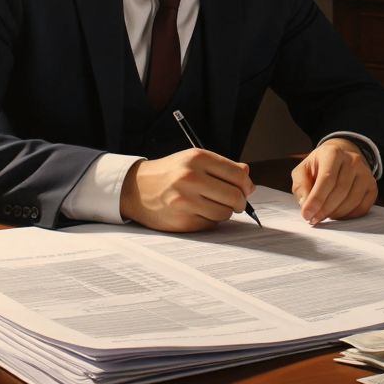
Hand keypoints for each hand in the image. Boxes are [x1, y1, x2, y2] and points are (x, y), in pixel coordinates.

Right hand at [119, 148, 253, 231]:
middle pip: (235, 196)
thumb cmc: (170, 174)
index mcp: (197, 158)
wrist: (136, 189)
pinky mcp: (182, 221)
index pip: (238, 175)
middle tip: (236, 203)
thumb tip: (247, 177)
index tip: (246, 189)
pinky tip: (198, 212)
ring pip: (225, 213)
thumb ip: (222, 167)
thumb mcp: (193, 160)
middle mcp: (190, 178)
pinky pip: (210, 224)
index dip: (246, 185)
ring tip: (212, 205)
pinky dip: (209, 220)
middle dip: (240, 202)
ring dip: (224, 212)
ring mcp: (185, 201)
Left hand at [291, 138, 376, 224]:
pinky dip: (349, 216)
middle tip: (313, 219)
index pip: (327, 178)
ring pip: (352, 200)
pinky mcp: (372, 186)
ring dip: (336, 214)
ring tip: (324, 216)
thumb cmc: (319, 166)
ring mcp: (366, 173)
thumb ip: (301, 186)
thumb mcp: (303, 170)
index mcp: (333, 153)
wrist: (340, 158)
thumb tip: (306, 204)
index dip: (316, 199)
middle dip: (325, 209)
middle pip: (340, 191)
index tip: (307, 214)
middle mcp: (353, 160)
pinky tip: (338, 214)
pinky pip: (363, 207)